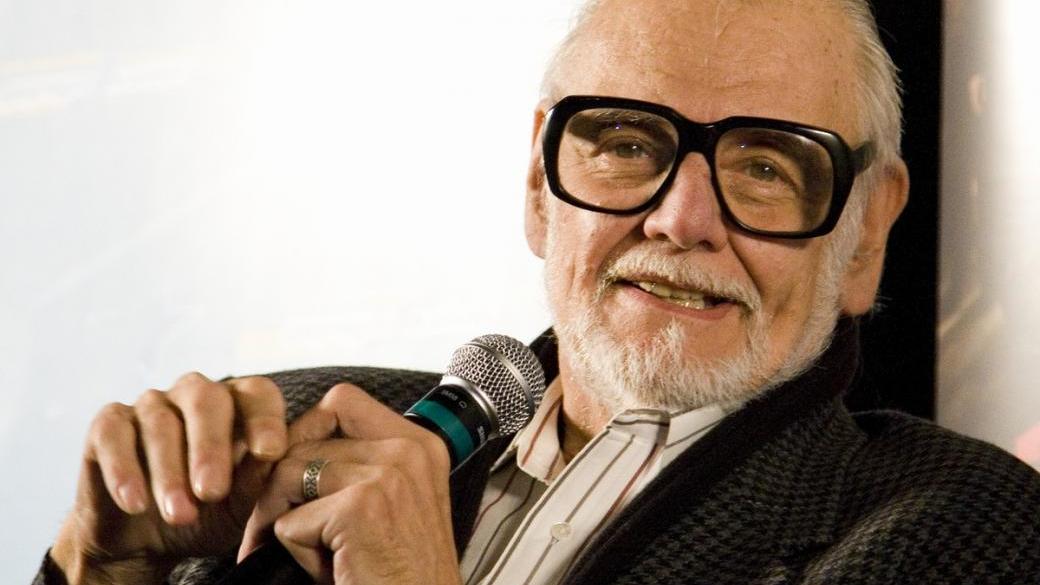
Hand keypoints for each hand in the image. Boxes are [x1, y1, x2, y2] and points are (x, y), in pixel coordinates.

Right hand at [51, 373, 288, 584]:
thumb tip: (271, 455)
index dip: (265, 418)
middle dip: (210, 446)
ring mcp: (150, 405)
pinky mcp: (108, 425)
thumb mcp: (237, 506)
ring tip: (178, 515)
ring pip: (160, 421)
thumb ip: (255, 480)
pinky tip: (135, 503)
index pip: (257, 393)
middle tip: (212, 491)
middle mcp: (194, 395)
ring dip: (169, 472)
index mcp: (237, 406)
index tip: (269, 453)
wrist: (144, 539)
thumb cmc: (203, 514)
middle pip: (206, 398)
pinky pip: (113, 434)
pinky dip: (124, 470)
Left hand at [238, 383, 460, 584]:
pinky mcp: (361, 508)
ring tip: (311, 554)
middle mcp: (408, 451)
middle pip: (305, 438)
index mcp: (420, 444)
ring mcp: (387, 475)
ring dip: (283, 521)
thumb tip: (294, 447)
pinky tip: (332, 570)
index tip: (299, 478)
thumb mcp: (396, 505)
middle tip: (278, 527)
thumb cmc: (407, 576)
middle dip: (279, 485)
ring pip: (287, 475)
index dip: (306, 435)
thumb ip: (363, 466)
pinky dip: (295, 553)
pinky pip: (289, 521)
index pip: (341, 401)